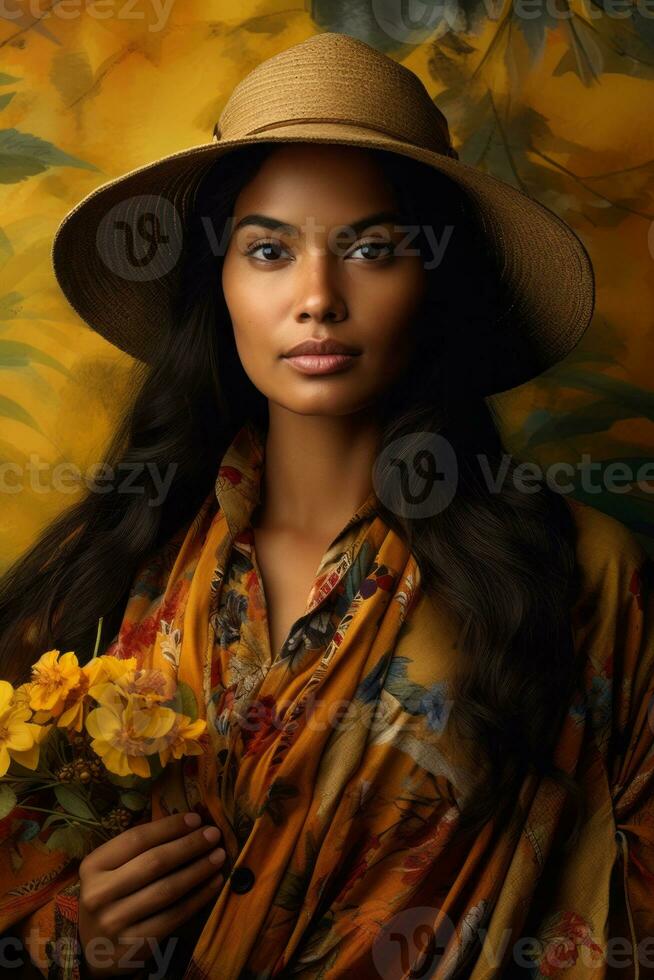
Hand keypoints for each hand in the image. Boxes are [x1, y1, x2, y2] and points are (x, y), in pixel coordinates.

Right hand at [77, 811, 225, 977]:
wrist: (92, 949)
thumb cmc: (111, 895)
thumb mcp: (111, 869)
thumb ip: (139, 849)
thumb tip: (188, 824)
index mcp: (93, 866)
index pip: (136, 839)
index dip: (169, 827)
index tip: (196, 818)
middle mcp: (99, 894)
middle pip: (154, 862)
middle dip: (189, 845)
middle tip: (213, 834)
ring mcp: (115, 922)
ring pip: (167, 889)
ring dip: (199, 869)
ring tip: (218, 856)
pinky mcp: (134, 945)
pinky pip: (174, 916)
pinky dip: (198, 897)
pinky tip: (213, 883)